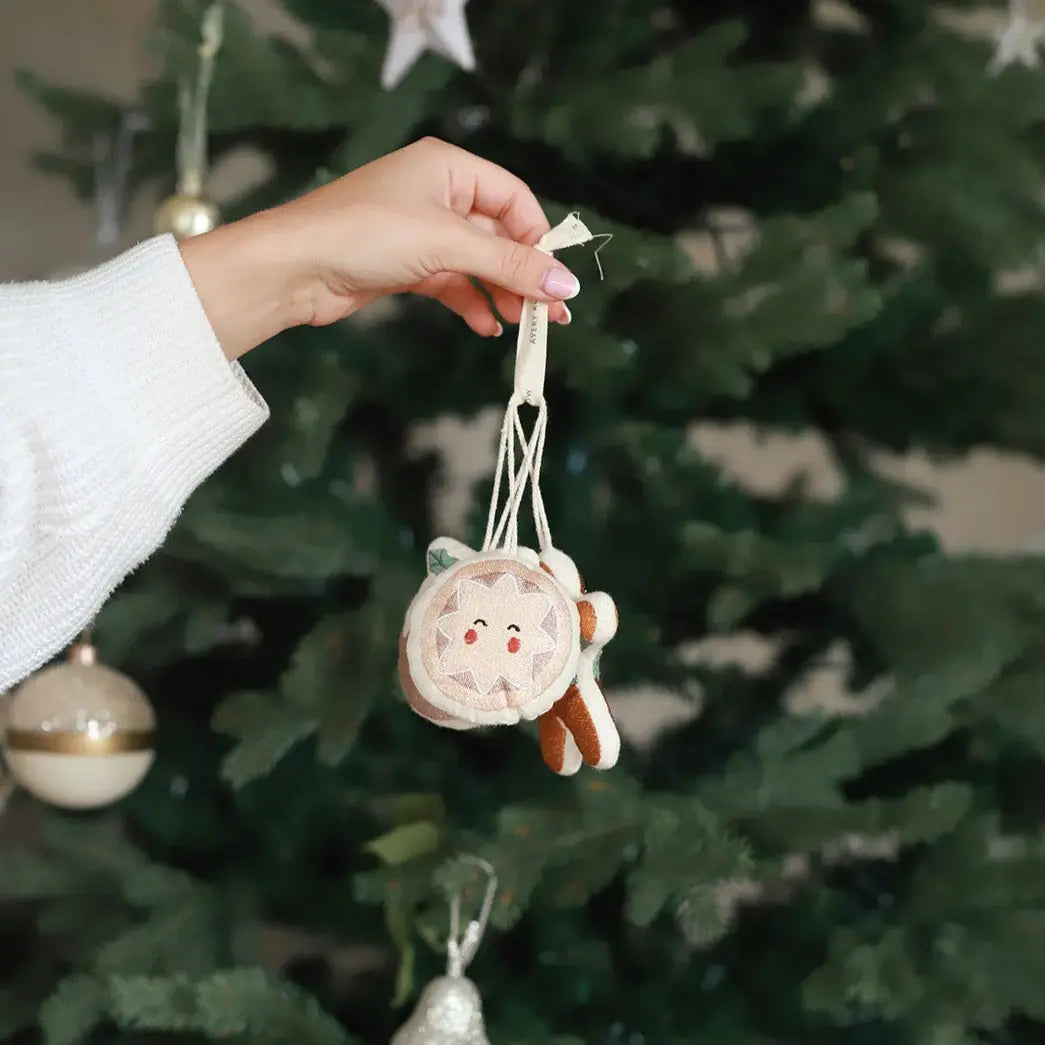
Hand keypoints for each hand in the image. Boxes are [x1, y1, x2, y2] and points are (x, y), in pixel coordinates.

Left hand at [180, 138, 579, 359]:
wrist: (294, 267)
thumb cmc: (366, 234)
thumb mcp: (448, 244)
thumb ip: (510, 266)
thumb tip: (565, 286)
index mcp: (449, 168)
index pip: (514, 200)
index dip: (538, 239)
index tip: (555, 281)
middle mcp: (437, 194)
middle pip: (498, 236)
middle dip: (523, 275)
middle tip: (549, 315)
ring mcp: (420, 231)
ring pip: (477, 264)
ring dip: (500, 294)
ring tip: (521, 326)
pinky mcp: (405, 265)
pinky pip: (452, 283)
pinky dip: (471, 303)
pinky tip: (485, 326)